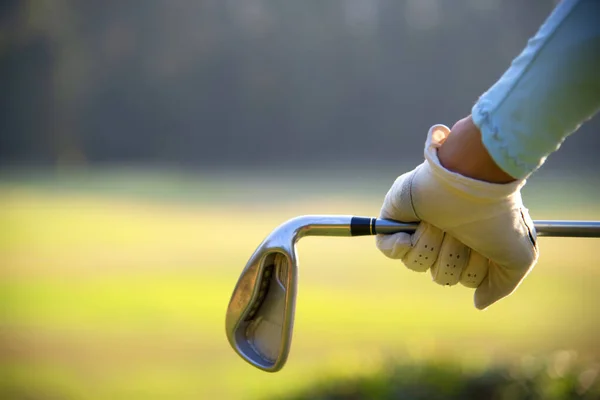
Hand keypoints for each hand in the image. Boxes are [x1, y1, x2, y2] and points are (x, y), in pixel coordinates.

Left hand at [376, 123, 538, 309]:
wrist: (470, 180)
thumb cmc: (496, 215)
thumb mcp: (518, 256)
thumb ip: (501, 285)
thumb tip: (478, 302)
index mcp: (471, 243)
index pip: (464, 278)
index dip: (474, 269)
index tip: (483, 245)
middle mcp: (445, 236)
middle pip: (440, 275)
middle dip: (453, 256)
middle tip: (460, 230)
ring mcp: (418, 226)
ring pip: (415, 264)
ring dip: (432, 244)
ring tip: (441, 220)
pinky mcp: (394, 217)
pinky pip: (388, 249)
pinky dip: (400, 243)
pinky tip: (416, 227)